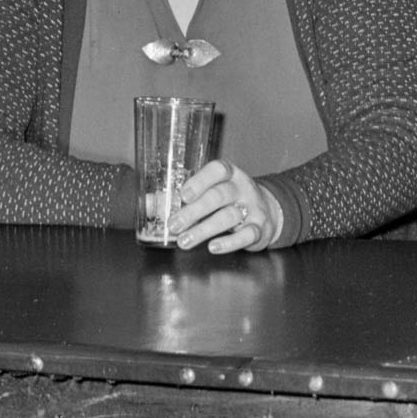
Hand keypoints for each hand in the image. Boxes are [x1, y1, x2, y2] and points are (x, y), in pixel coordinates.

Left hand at [170, 160, 287, 254]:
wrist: (269, 212)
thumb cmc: (230, 201)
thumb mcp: (212, 191)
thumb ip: (183, 198)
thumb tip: (147, 203)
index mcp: (230, 174)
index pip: (218, 170)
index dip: (200, 181)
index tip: (183, 195)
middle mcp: (243, 188)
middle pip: (219, 195)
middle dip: (194, 211)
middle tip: (173, 225)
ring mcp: (253, 208)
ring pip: (229, 216)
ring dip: (204, 230)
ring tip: (184, 242)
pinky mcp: (260, 228)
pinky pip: (247, 235)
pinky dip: (229, 242)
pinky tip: (213, 247)